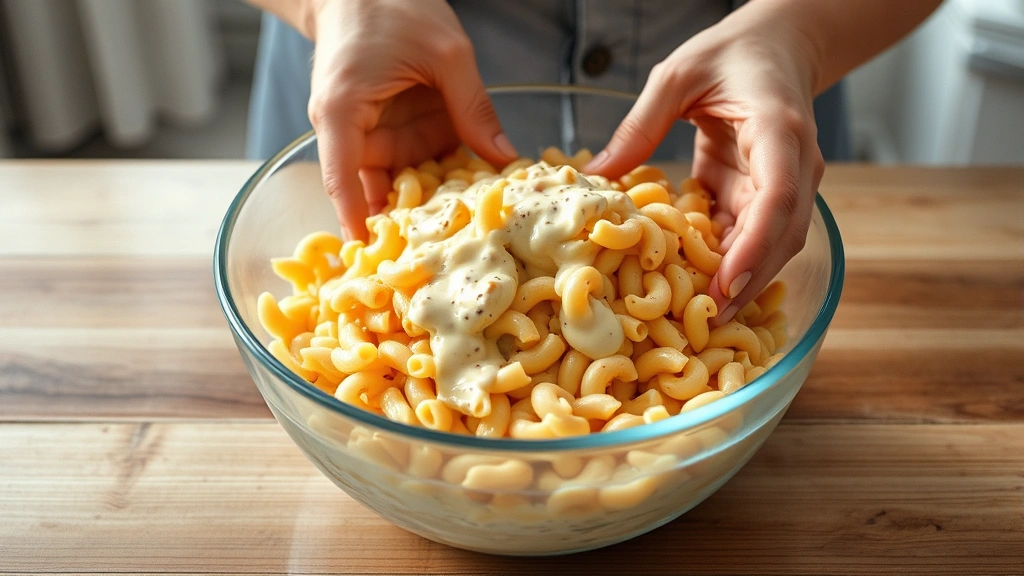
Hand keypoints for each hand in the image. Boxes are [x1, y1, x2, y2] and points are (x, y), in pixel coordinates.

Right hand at [306, 0, 516, 239]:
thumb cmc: (392, 7)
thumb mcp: (447, 54)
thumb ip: (473, 108)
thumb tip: (504, 160)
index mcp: (343, 111)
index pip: (341, 178)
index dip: (357, 221)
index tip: (373, 258)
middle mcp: (349, 131)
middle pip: (371, 192)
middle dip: (407, 225)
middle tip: (444, 262)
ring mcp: (371, 133)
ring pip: (396, 184)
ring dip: (427, 208)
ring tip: (465, 242)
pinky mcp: (392, 131)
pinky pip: (413, 166)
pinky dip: (436, 183)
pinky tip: (468, 204)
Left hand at [585, 7, 824, 325]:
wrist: (775, 47)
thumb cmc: (730, 54)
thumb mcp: (678, 76)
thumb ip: (642, 123)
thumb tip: (597, 173)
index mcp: (778, 130)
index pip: (779, 196)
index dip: (754, 245)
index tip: (726, 282)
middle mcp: (794, 164)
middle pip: (781, 234)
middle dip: (748, 279)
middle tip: (708, 320)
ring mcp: (784, 183)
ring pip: (771, 243)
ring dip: (741, 279)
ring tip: (702, 317)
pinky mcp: (763, 193)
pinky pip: (750, 235)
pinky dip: (729, 261)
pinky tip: (700, 286)